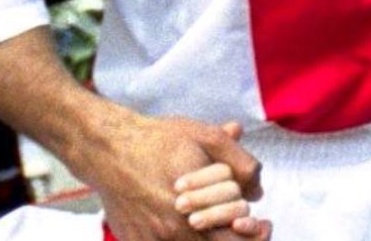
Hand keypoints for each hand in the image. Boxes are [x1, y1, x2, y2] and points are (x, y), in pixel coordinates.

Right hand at [76, 112, 267, 240]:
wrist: (109, 149)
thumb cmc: (159, 141)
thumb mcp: (207, 138)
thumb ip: (241, 164)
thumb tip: (258, 191)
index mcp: (195, 212)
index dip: (255, 237)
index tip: (261, 224)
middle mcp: (173, 233)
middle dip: (232, 235)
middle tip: (241, 223)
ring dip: (205, 237)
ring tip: (212, 220)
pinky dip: (179, 237)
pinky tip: (183, 220)